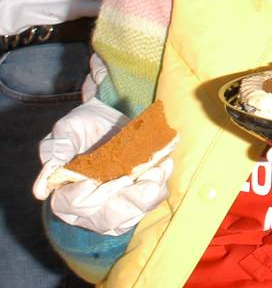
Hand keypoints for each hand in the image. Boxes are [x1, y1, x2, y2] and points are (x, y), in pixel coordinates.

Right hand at [33, 98, 174, 235]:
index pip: (71, 206)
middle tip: (130, 179)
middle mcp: (89, 208)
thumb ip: (55, 151)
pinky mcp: (135, 200)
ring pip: (130, 217)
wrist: (111, 120)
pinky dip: (159, 188)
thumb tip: (40, 190)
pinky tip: (163, 167)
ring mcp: (114, 206)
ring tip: (154, 173)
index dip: (82, 198)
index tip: (91, 181)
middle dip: (122, 201)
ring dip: (145, 198)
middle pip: (105, 219)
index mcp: (65, 192)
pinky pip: (149, 204)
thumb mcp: (67, 130)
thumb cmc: (84, 126)